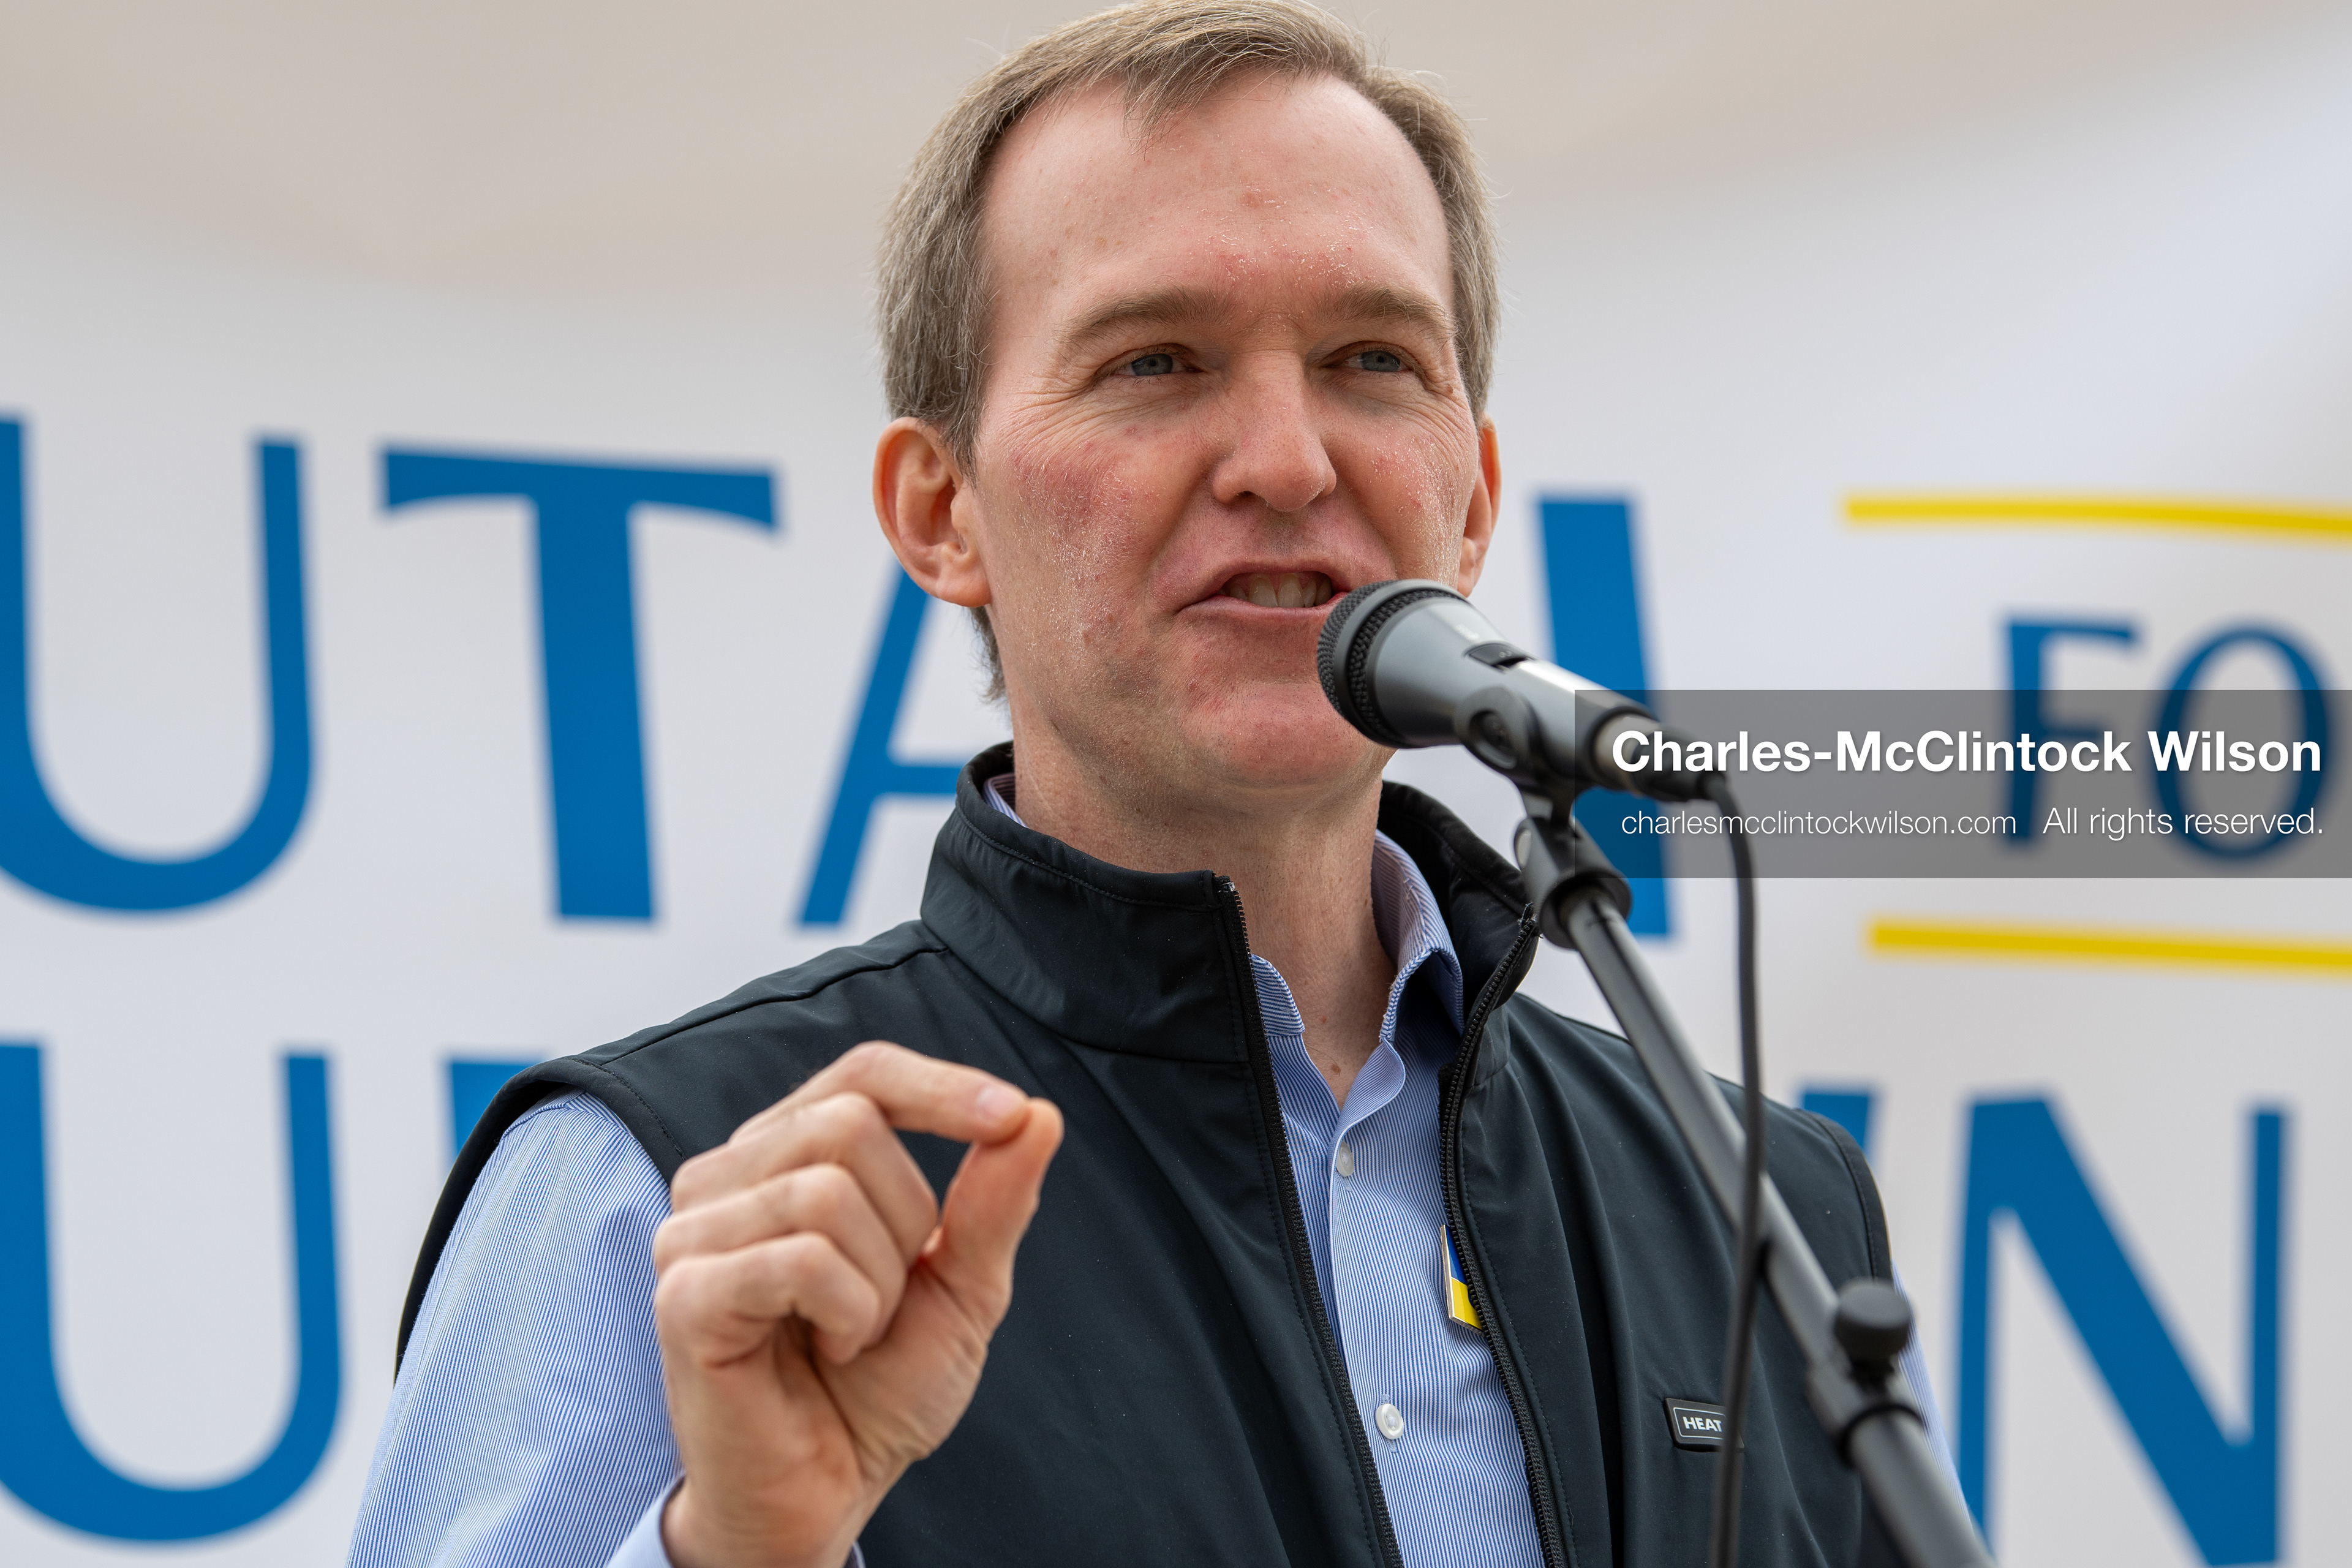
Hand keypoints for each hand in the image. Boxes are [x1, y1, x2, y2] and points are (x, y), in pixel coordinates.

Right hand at [650, 1042, 1063, 1567]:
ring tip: (852, 1332)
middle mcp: (726, 1177)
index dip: (941, 1086)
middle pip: (851, 1123)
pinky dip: (847, 1311)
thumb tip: (1039, 1114)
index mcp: (787, 1154)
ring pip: (827, 1191)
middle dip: (906, 1221)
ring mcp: (692, 1233)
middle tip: (883, 1299)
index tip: (1010, 1119)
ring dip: (876, 1282)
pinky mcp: (683, 1296)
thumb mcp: (962, 1287)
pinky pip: (800, 1259)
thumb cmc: (878, 1389)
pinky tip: (831, 1349)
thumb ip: (993, 1202)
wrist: (829, 1492)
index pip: (864, 1073)